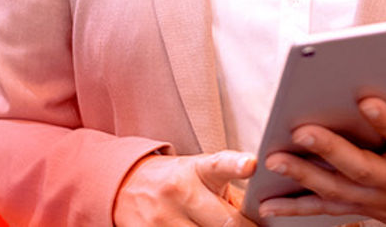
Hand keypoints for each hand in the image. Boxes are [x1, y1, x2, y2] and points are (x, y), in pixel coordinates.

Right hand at [113, 149, 257, 225]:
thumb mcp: (202, 175)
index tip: (251, 164)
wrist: (127, 184)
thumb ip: (230, 193)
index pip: (220, 165)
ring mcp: (163, 219)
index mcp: (198, 170)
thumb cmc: (177, 179)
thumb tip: (258, 218)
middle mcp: (181, 192)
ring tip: (212, 224)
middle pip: (224, 223)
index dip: (236, 165)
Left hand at [259, 94, 385, 226]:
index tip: (366, 100)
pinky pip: (329, 210)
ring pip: (337, 191)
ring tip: (273, 161)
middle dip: (330, 151)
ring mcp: (380, 202)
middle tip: (301, 131)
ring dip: (303, 177)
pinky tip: (267, 203)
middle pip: (361, 168)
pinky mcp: (366, 211)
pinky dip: (297, 206)